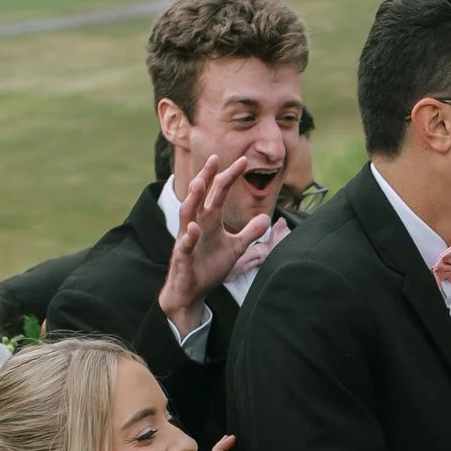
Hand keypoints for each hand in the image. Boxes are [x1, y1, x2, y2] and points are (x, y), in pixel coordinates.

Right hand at [158, 154, 268, 332]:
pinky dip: (189, 237)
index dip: (230, 176)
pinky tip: (194, 229)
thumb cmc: (209, 266)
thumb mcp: (235, 248)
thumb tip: (266, 218)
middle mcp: (197, 224)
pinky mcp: (183, 257)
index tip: (243, 160)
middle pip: (200, 196)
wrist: (192, 291)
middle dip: (207, 177)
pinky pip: (185, 245)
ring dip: (192, 199)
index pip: (219, 192)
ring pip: (187, 214)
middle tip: (214, 159)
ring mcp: (187, 238)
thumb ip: (249, 233)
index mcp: (209, 219)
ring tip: (199, 183)